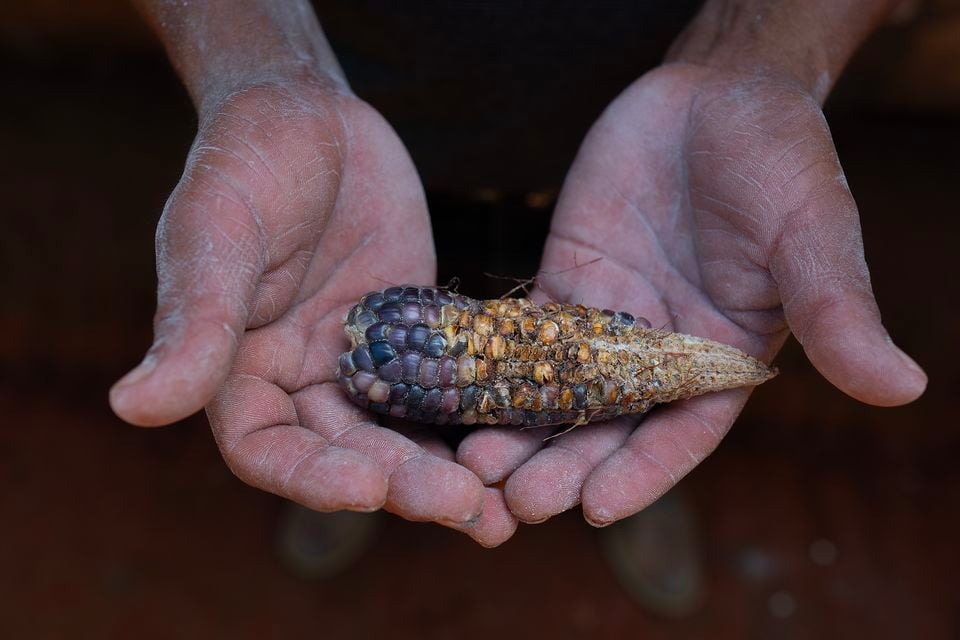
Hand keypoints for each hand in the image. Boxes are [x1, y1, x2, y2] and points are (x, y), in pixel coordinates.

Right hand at [110, 78, 515, 545]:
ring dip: (449, 473)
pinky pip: (448, 385)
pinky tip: (523, 442)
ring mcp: (363, 362)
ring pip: (403, 433)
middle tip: (466, 508)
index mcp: (237, 373)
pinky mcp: (415, 336)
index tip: (366, 489)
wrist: (310, 116)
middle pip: (349, 454)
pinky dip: (479, 418)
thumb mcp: (214, 232)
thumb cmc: (243, 163)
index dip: (313, 478)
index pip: (267, 450)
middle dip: (403, 485)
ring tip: (502, 513)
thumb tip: (132, 408)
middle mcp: (300, 381)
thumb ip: (193, 320)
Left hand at [457, 62, 926, 525]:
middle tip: (514, 503)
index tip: (596, 509)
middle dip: (563, 465)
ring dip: (518, 431)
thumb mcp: (813, 233)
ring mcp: (607, 320)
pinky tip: (456, 395)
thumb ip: (839, 311)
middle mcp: (660, 353)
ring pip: (556, 390)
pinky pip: (524, 334)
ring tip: (472, 467)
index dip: (640, 473)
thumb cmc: (781, 160)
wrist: (717, 95)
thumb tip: (903, 388)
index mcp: (722, 360)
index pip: (680, 434)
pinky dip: (493, 366)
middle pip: (606, 426)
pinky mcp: (566, 282)